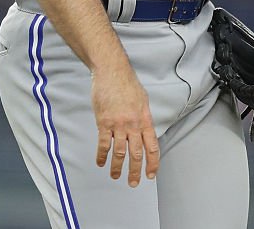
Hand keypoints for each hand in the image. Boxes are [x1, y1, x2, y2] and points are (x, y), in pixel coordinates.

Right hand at [92, 65, 159, 186]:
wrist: (112, 71)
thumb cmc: (127, 83)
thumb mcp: (143, 100)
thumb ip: (144, 118)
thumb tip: (145, 130)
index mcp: (145, 119)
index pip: (152, 147)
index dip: (152, 163)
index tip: (151, 174)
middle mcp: (133, 124)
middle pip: (136, 154)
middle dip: (135, 171)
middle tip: (133, 183)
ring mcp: (118, 124)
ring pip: (120, 152)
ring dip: (118, 167)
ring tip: (116, 176)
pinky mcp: (103, 122)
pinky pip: (103, 143)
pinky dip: (102, 155)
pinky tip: (100, 162)